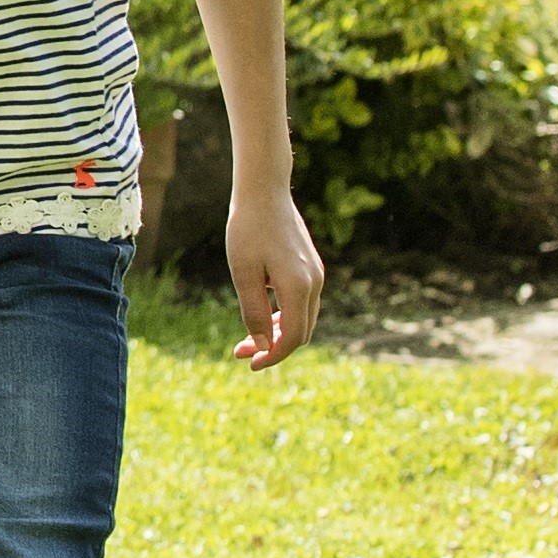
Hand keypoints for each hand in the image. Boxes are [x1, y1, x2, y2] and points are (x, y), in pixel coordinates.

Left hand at [223, 185, 327, 366]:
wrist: (264, 193)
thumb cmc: (248, 230)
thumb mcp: (243, 272)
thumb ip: (254, 311)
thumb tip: (263, 345)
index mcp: (298, 286)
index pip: (292, 337)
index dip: (272, 355)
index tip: (250, 363)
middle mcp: (314, 283)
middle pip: (300, 332)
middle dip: (272, 347)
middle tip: (240, 352)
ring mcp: (316, 275)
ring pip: (303, 319)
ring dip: (278, 333)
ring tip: (247, 340)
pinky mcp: (312, 268)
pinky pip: (302, 303)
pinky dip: (284, 316)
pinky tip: (262, 316)